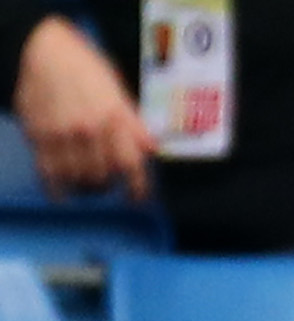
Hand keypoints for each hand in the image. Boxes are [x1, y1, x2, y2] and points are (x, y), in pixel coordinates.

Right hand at [15, 17, 154, 200]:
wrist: (42, 47)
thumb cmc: (83, 67)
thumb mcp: (116, 88)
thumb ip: (133, 122)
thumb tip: (152, 148)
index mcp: (113, 116)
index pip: (131, 165)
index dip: (138, 189)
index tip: (136, 197)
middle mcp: (89, 128)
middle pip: (104, 177)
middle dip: (108, 182)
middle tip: (106, 177)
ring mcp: (62, 134)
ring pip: (78, 180)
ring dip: (84, 184)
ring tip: (85, 177)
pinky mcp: (39, 136)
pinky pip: (49, 175)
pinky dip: (58, 188)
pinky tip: (64, 188)